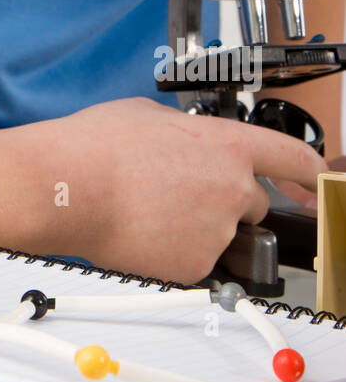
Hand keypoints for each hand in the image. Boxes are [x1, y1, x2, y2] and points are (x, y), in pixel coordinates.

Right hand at [50, 97, 326, 285]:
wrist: (67, 186)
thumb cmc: (96, 147)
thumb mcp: (150, 115)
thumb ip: (188, 131)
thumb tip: (190, 143)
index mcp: (226, 145)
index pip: (293, 157)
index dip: (310, 172)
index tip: (316, 181)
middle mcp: (231, 189)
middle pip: (254, 203)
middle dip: (227, 201)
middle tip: (180, 195)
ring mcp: (215, 231)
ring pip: (222, 235)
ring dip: (198, 227)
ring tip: (150, 212)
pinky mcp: (194, 266)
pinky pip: (196, 262)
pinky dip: (175, 253)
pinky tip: (143, 233)